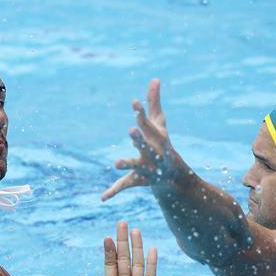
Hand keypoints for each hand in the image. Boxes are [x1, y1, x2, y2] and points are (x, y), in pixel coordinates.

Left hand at [78, 221, 156, 275]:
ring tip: (136, 230)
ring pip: (137, 263)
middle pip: (124, 258)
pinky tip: (152, 249)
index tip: (107, 237)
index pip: (110, 263)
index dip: (109, 250)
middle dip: (123, 241)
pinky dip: (151, 263)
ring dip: (137, 247)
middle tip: (122, 223)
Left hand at [101, 79, 181, 200]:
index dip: (141, 113)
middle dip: (139, 138)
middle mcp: (154, 153)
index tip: (133, 102)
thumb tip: (154, 78)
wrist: (173, 174)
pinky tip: (103, 197)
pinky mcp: (138, 180)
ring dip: (127, 163)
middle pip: (146, 145)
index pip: (148, 124)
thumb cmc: (162, 143)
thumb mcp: (159, 122)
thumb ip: (154, 102)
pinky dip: (114, 191)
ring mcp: (147, 168)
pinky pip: (125, 186)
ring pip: (137, 165)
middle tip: (130, 130)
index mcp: (156, 138)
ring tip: (116, 163)